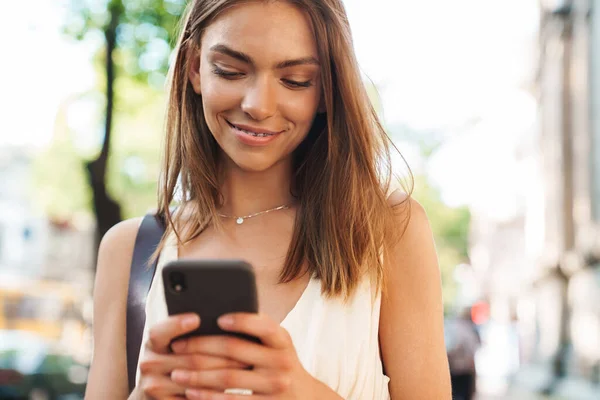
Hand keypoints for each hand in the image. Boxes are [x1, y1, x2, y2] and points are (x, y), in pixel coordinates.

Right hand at [138, 313, 247, 398]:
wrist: (158, 394)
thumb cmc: (177, 362)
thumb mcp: (177, 345)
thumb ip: (193, 334)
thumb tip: (228, 319)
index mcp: (153, 342)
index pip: (160, 331)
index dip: (177, 325)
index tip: (197, 318)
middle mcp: (148, 363)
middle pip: (190, 358)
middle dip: (223, 355)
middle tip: (246, 351)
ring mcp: (153, 386)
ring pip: (196, 379)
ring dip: (224, 375)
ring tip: (246, 367)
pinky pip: (193, 397)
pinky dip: (213, 393)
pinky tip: (230, 388)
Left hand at [170, 313, 342, 398]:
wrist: (305, 398)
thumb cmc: (279, 363)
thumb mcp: (277, 345)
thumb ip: (256, 331)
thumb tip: (216, 313)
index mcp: (282, 340)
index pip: (263, 325)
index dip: (241, 320)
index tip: (217, 318)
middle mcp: (281, 362)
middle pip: (235, 350)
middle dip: (202, 346)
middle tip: (178, 346)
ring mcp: (274, 386)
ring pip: (228, 377)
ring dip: (198, 375)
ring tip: (177, 372)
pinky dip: (208, 397)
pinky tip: (191, 392)